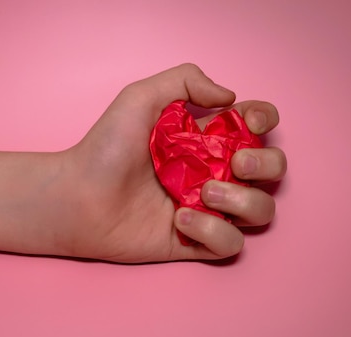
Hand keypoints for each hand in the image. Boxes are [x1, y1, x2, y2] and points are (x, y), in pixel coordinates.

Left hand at [59, 64, 286, 262]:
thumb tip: (230, 97)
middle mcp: (212, 172)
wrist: (78, 196)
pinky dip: (214, 232)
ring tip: (203, 192)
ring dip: (243, 200)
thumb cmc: (105, 147)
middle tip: (235, 162)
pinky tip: (179, 220)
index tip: (248, 121)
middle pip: (272, 169)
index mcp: (205, 139)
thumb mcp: (140, 97)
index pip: (256, 126)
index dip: (264, 120)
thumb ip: (186, 80)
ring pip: (261, 210)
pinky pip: (231, 243)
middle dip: (266, 163)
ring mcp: (206, 208)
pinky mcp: (194, 241)